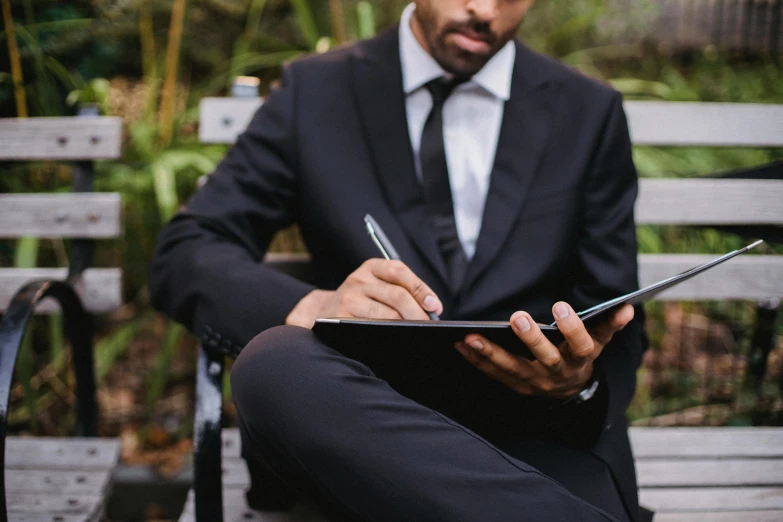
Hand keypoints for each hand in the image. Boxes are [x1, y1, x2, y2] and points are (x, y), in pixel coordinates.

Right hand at [285, 259, 442, 327]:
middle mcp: (358, 279)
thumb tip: (431, 309)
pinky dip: (389, 334)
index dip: (421, 289)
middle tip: (429, 325)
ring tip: (417, 333)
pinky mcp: (342, 318)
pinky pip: (372, 327)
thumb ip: (403, 290)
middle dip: (418, 313)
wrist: (326, 311)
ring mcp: (349, 298)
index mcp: (372, 267)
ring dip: (406, 326)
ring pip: (387, 315)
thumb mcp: (378, 286)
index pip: (399, 271)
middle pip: (397, 295)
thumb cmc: (363, 300)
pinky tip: (397, 338)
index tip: (435, 307)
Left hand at [454, 303, 633, 398]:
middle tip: (517, 316)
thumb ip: (608, 324)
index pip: (581, 345)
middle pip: (544, 358)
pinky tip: (458, 344)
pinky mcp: (514, 385)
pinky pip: (493, 373)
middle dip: (530, 338)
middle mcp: (557, 373)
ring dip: (490, 353)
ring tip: (469, 336)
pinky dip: (475, 360)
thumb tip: (627, 307)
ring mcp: (534, 382)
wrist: (568, 392)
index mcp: (580, 360)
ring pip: (512, 368)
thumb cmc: (579, 355)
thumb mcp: (597, 342)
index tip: (561, 306)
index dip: (573, 328)